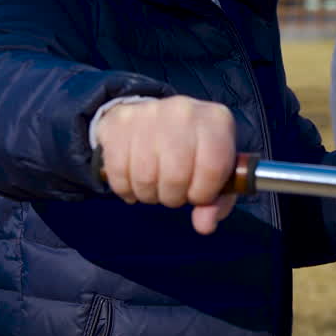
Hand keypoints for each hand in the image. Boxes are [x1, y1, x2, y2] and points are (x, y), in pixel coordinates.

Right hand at [95, 95, 237, 234]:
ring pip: (145, 177)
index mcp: (216, 120)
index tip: (196, 194)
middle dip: (173, 197)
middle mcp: (184, 110)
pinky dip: (125, 188)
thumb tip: (204, 225)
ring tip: (154, 186)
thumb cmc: (193, 151)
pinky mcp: (120, 121)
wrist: (154, 118)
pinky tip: (133, 181)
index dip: (203, 194)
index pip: (213, 169)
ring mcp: (150, 112)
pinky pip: (118, 172)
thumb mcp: (215, 171)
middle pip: (176, 176)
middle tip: (172, 192)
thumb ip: (217, 202)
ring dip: (148, 194)